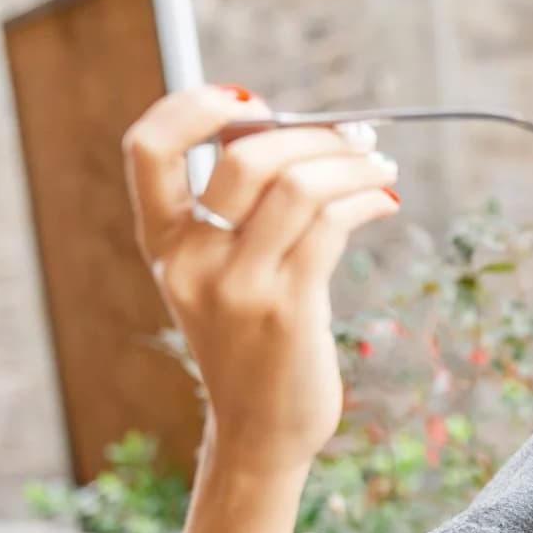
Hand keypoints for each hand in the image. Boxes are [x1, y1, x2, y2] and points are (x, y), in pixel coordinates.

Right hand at [123, 85, 399, 476]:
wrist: (260, 432)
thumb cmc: (252, 343)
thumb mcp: (221, 276)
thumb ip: (241, 212)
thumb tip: (298, 130)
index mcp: (163, 244)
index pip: (148, 150)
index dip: (193, 107)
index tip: (254, 101)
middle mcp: (190, 262)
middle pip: (244, 158)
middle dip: (312, 135)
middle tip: (357, 138)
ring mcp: (236, 287)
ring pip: (296, 187)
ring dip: (351, 164)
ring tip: (382, 167)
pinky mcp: (286, 310)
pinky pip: (329, 226)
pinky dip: (365, 200)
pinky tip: (384, 200)